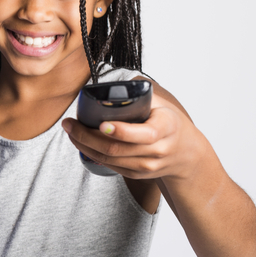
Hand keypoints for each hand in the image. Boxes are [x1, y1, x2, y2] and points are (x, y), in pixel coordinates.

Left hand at [61, 86, 206, 181]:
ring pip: (108, 159)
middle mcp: (158, 150)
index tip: (100, 124)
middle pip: (116, 148)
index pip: (144, 134)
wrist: (185, 153)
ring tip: (70, 130)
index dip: (120, 131)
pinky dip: (91, 153)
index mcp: (167, 128)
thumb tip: (112, 82)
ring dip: (83, 145)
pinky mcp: (137, 174)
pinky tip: (80, 142)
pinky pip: (109, 165)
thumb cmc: (169, 122)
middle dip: (86, 136)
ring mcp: (147, 165)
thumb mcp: (163, 104)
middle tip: (69, 123)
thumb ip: (140, 93)